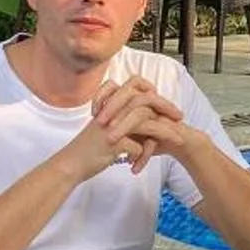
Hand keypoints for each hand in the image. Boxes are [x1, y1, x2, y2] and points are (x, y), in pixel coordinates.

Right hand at [61, 79, 183, 181]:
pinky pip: (138, 147)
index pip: (134, 84)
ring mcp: (110, 126)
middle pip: (144, 99)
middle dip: (165, 107)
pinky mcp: (111, 143)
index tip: (164, 102)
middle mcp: (110, 111)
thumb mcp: (109, 129)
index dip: (151, 90)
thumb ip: (126, 121)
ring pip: (144, 122)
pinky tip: (142, 163)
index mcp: (109, 104)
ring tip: (179, 139)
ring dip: (164, 131)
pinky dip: (145, 155)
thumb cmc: (90, 149)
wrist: (70, 165)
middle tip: (179, 116)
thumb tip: (151, 120)